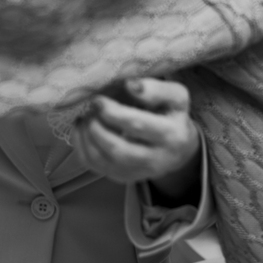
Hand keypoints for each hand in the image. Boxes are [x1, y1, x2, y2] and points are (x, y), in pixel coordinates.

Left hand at [71, 78, 201, 202]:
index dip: (113, 113)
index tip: (98, 100)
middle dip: (97, 128)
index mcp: (171, 135)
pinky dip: (82, 148)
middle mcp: (156, 159)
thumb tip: (129, 85)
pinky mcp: (124, 177)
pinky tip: (82, 130)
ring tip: (85, 118)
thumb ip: (156, 89)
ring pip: (104, 162)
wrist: (180, 148)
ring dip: (86, 138)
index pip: (137, 125)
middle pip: (118, 150)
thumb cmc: (173, 115)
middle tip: (90, 108)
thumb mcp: (176, 96)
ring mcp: (138, 172)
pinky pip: (96, 167)